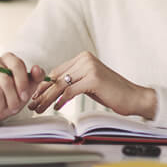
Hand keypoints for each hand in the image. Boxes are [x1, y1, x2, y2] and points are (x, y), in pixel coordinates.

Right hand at [0, 53, 46, 125]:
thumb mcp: (28, 89)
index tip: (25, 95)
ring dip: (1, 100)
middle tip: (15, 106)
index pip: (17, 64)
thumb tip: (37, 68)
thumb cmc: (11, 97)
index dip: (22, 82)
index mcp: (8, 59)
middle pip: (5, 76)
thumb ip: (36, 78)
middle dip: (12, 95)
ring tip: (3, 107)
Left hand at [28, 51, 157, 118]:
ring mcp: (90, 67)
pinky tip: (57, 108)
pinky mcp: (93, 79)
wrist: (134, 97)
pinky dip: (61, 100)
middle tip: (33, 106)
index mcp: (83, 57)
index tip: (35, 97)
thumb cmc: (112, 92)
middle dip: (42, 93)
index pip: (57, 71)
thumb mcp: (89, 83)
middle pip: (56, 78)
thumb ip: (73, 81)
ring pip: (61, 85)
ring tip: (39, 109)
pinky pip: (70, 91)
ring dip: (48, 99)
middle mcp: (85, 59)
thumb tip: (52, 87)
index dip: (44, 86)